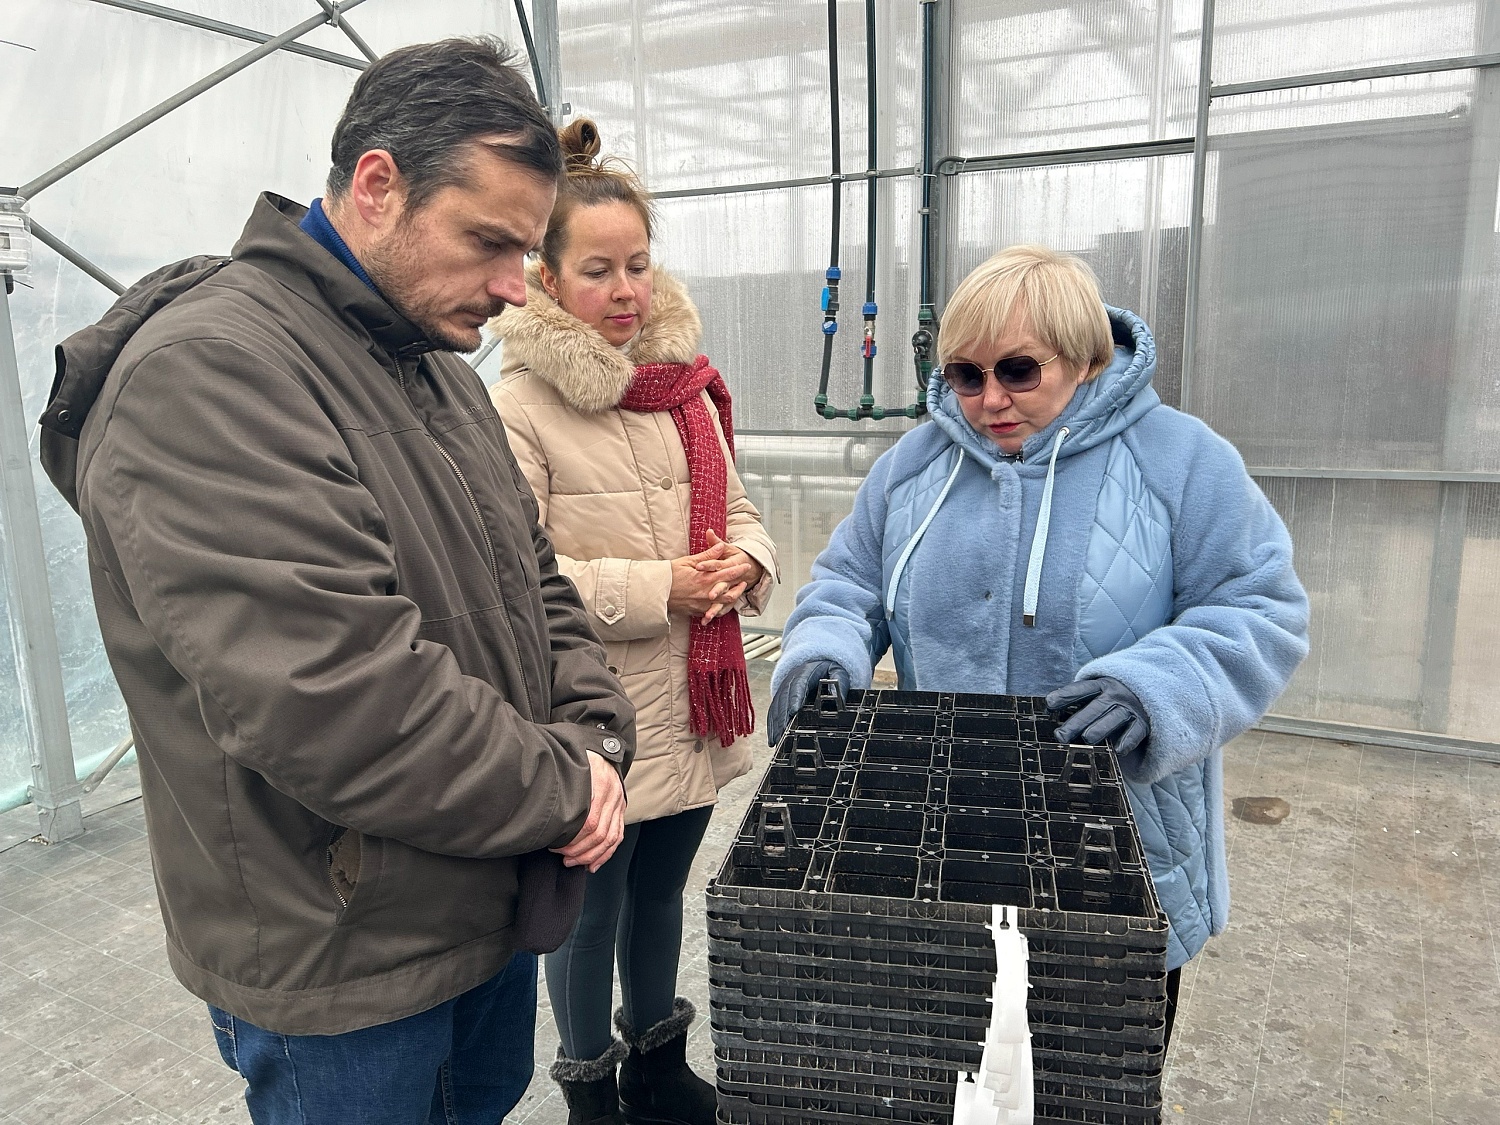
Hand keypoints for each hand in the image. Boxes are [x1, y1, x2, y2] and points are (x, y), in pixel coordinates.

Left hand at [551, 751, 625, 871]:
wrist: (598, 747)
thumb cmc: (578, 755)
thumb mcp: (567, 763)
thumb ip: (559, 784)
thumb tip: (541, 810)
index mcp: (599, 781)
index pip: (589, 822)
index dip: (572, 839)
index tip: (554, 846)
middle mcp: (612, 793)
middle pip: (599, 833)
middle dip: (579, 851)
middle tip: (562, 856)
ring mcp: (619, 801)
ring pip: (610, 838)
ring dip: (591, 855)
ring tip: (573, 862)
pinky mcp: (621, 808)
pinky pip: (617, 836)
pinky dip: (605, 854)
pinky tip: (592, 864)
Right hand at [667, 531, 755, 622]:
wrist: (655, 592)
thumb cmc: (669, 575)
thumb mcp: (688, 561)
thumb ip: (707, 555)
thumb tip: (720, 547)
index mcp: (704, 578)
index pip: (727, 573)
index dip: (739, 570)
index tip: (746, 565)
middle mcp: (705, 593)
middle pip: (730, 591)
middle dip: (739, 586)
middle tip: (745, 581)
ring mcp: (701, 604)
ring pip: (724, 604)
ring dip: (732, 598)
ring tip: (737, 593)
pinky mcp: (696, 611)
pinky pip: (712, 612)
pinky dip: (719, 609)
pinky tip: (722, 606)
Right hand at [767, 660, 848, 744]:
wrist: (814, 663)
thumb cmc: (828, 671)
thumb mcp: (837, 672)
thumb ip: (840, 682)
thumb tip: (839, 698)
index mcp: (804, 673)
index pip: (798, 686)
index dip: (795, 698)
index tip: (794, 711)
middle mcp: (789, 681)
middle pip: (784, 700)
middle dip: (782, 718)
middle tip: (783, 734)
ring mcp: (782, 691)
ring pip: (776, 708)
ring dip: (775, 725)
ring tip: (777, 742)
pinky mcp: (779, 699)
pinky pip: (772, 713)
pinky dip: (772, 727)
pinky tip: (773, 741)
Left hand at [1047, 677, 1149, 755]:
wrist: (1150, 692)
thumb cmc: (1113, 697)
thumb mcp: (1099, 691)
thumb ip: (1078, 698)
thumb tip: (1048, 710)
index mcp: (1101, 685)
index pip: (1081, 689)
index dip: (1065, 695)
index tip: (1049, 703)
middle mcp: (1115, 695)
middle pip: (1095, 708)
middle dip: (1077, 721)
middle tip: (1060, 735)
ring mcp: (1130, 708)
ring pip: (1114, 718)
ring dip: (1100, 729)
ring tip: (1086, 739)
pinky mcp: (1143, 723)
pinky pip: (1135, 732)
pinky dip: (1127, 741)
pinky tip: (1117, 750)